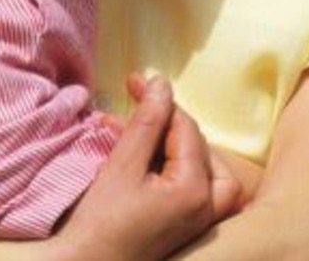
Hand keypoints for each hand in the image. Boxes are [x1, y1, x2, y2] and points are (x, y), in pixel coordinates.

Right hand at [59, 75, 239, 260]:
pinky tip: (138, 153)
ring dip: (168, 141)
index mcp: (195, 191)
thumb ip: (147, 121)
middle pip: (196, 145)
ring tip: (133, 128)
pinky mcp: (185, 227)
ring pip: (198, 164)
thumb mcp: (123, 164)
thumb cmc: (101, 224)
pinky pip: (189, 185)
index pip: (185, 128)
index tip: (134, 81)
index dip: (159, 100)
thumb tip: (161, 83)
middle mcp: (207, 208)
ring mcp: (199, 221)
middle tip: (135, 103)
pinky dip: (168, 164)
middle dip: (164, 121)